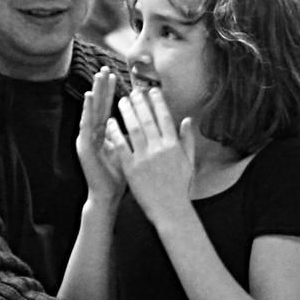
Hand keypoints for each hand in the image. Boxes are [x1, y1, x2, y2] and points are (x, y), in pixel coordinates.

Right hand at [76, 67, 126, 206]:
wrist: (108, 195)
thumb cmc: (120, 176)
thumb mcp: (130, 151)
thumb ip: (135, 137)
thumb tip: (147, 123)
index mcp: (105, 134)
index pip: (108, 108)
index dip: (111, 92)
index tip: (116, 74)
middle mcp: (94, 134)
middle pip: (99, 106)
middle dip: (102, 87)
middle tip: (105, 68)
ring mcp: (87, 139)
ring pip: (91, 111)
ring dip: (94, 93)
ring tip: (97, 77)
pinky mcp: (84, 146)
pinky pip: (86, 124)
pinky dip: (87, 110)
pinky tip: (90, 97)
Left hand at [114, 87, 195, 223]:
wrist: (170, 209)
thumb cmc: (179, 187)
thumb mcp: (188, 162)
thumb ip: (187, 139)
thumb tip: (187, 119)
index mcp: (174, 146)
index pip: (165, 118)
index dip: (157, 102)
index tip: (152, 90)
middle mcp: (160, 149)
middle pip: (148, 120)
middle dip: (140, 103)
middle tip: (133, 91)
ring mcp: (145, 158)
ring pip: (134, 129)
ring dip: (127, 113)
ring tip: (121, 101)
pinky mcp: (131, 168)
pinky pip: (121, 146)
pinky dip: (116, 133)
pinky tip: (110, 122)